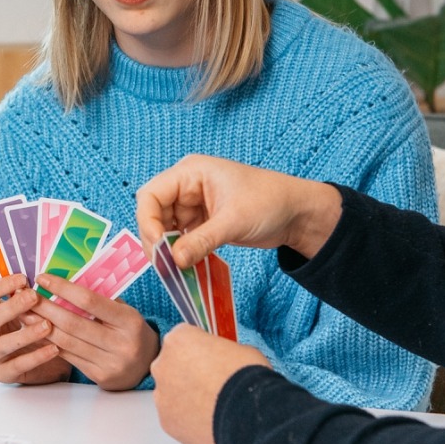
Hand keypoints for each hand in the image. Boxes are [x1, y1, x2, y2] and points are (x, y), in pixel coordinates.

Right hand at [0, 275, 71, 385]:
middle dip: (11, 307)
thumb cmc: (35, 325)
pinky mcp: (1, 374)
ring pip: (1, 345)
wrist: (49, 358)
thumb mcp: (31, 308)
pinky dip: (36, 357)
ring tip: (47, 326)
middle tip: (34, 297)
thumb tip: (41, 277)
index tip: (23, 279)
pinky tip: (54, 349)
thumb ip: (29, 294)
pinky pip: (16, 366)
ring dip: (25, 334)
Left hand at [34, 273, 158, 390]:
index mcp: (130, 321)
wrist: (149, 365)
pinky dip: (49, 343)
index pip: (89, 301)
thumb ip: (98, 300)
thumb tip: (61, 283)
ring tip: (23, 313)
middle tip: (24, 296)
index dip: (63, 288)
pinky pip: (68, 357)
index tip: (42, 278)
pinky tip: (35, 332)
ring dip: (40, 326)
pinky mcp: (100, 377)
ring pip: (66, 342)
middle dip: (44, 308)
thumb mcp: (124, 312)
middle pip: (73, 323)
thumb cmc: (131, 331)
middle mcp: (121, 344)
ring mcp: (110, 363)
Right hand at [136, 155, 342, 267]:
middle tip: (164, 265)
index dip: (147, 221)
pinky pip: (182, 239)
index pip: (151, 195)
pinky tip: (185, 267)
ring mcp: (193, 205)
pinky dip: (181, 253)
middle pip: (154, 213)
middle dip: (156, 238)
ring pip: (166, 229)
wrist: (297, 214)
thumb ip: (201, 240)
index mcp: (190, 173)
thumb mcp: (234, 221)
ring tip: (175, 270)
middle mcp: (187, 187)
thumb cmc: (270, 202)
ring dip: (168, 249)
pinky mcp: (202, 222)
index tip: (157, 247)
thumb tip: (174, 261)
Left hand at [151, 324, 270, 443]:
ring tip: (211, 406)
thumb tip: (222, 361)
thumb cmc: (246, 377)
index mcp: (178, 339)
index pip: (183, 339)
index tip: (210, 359)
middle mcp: (162, 365)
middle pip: (171, 366)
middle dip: (187, 373)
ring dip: (185, 397)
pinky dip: (187, 419)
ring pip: (170, 394)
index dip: (200, 350)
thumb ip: (219, 351)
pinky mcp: (165, 421)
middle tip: (210, 384)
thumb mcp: (238, 348)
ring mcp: (161, 395)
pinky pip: (174, 417)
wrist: (247, 414)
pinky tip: (208, 421)